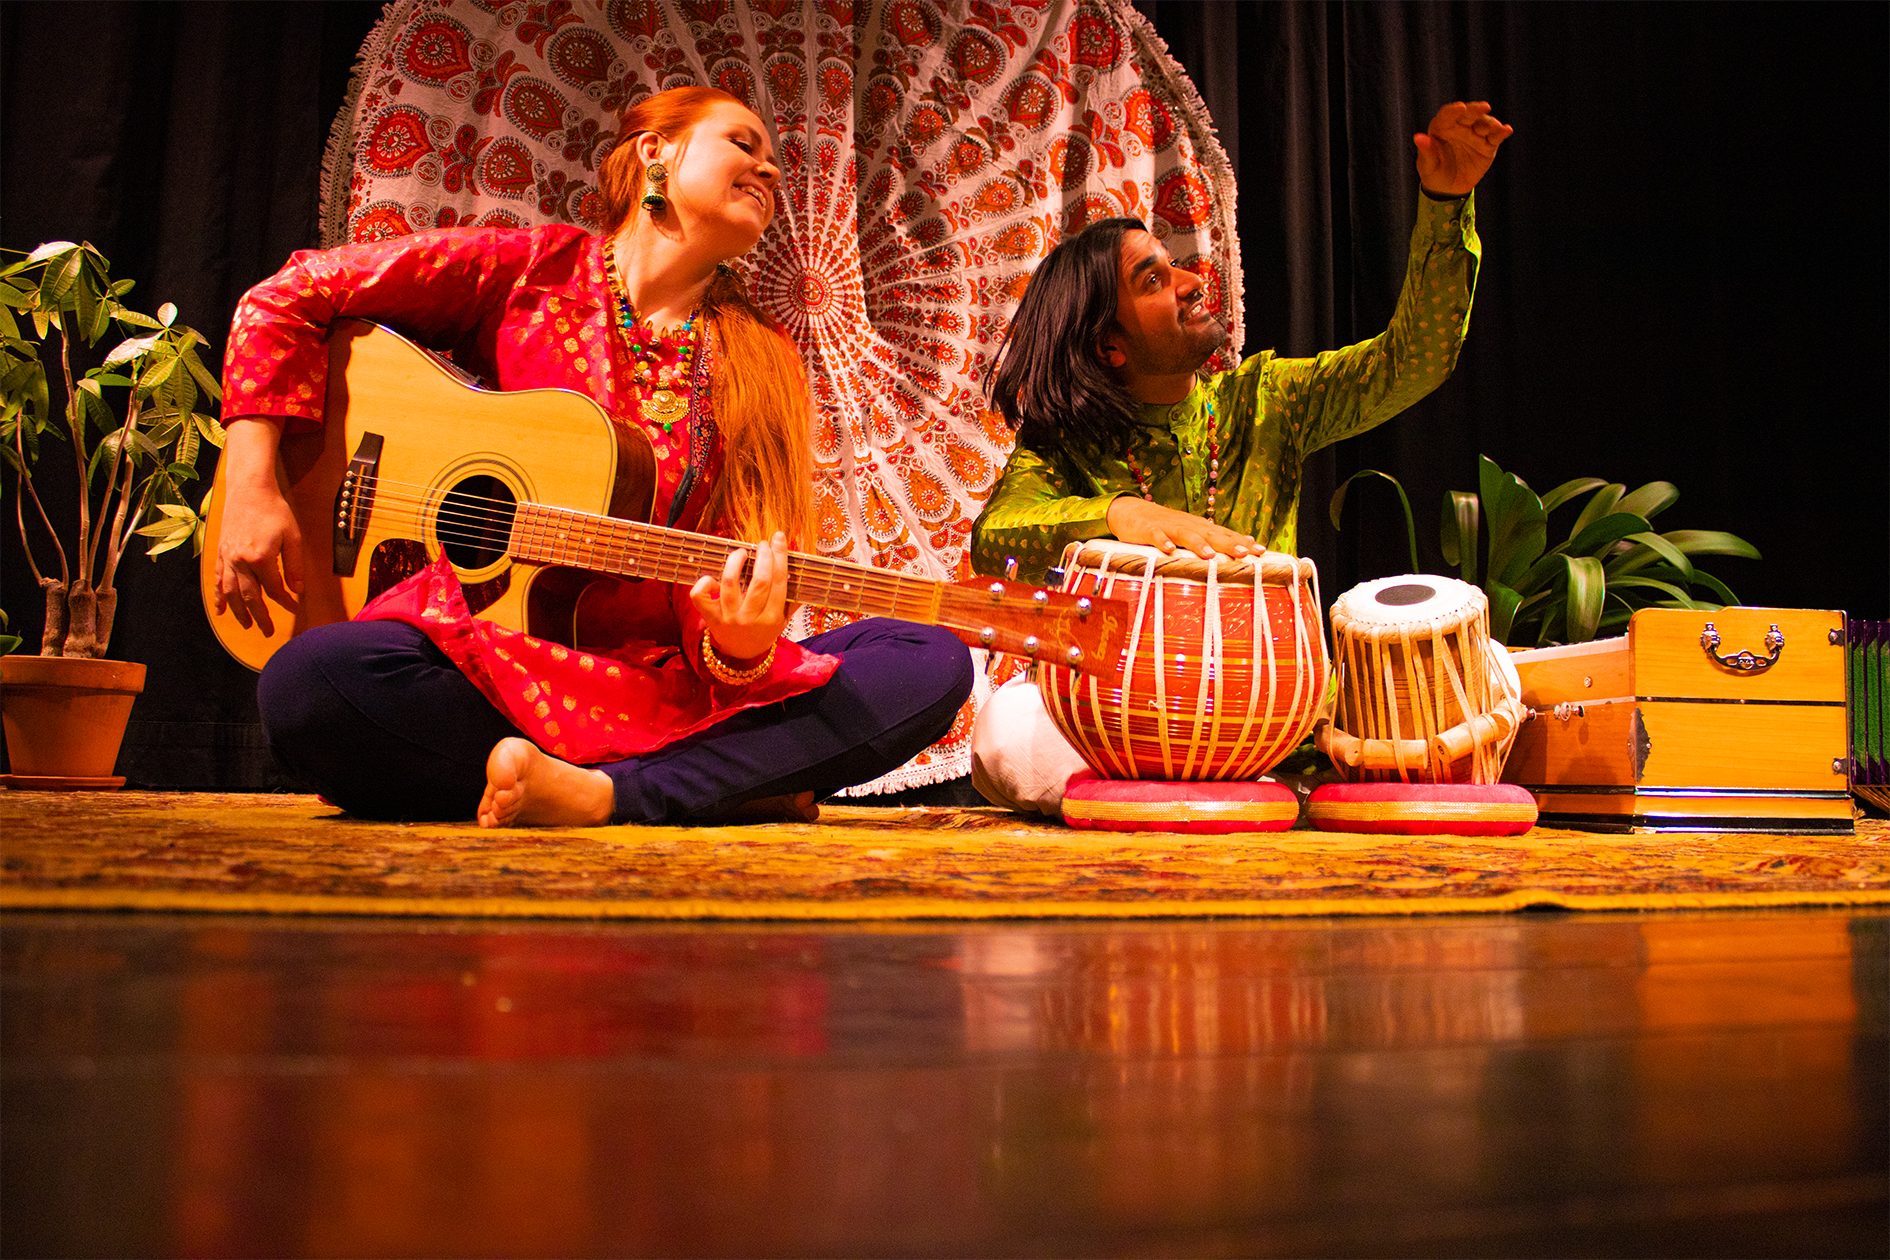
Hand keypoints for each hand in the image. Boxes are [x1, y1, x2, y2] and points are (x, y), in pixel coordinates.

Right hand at [212, 419, 302, 635]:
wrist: (249, 490)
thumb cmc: (275, 511)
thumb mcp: (293, 537)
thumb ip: (295, 566)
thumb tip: (298, 591)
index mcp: (261, 559)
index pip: (274, 589)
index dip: (285, 602)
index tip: (294, 608)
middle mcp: (240, 561)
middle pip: (249, 597)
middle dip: (259, 616)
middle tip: (267, 632)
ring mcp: (227, 558)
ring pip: (231, 592)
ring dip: (238, 612)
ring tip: (247, 626)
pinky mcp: (220, 553)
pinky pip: (218, 580)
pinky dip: (218, 597)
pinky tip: (220, 610)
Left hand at [689, 531, 788, 664]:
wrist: (741, 655)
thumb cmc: (764, 632)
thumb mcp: (783, 621)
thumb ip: (793, 599)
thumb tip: (803, 571)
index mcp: (772, 618)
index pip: (779, 582)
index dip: (780, 556)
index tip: (778, 538)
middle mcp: (751, 618)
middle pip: (759, 581)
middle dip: (763, 556)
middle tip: (762, 544)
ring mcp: (729, 617)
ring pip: (730, 582)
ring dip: (735, 562)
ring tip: (741, 553)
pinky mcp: (711, 617)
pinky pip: (701, 597)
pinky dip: (705, 583)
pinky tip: (714, 577)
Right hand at [1106, 496, 1258, 559]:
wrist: (1130, 511)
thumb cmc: (1165, 526)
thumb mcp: (1191, 531)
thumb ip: (1215, 538)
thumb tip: (1245, 544)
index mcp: (1199, 527)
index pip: (1224, 534)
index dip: (1241, 542)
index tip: (1260, 551)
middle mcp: (1187, 525)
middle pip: (1210, 534)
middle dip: (1228, 543)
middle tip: (1245, 553)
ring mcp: (1167, 526)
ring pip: (1185, 534)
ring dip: (1198, 544)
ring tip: (1210, 555)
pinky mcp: (1147, 530)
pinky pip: (1155, 536)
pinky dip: (1162, 541)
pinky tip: (1169, 549)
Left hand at [1414, 101, 1512, 196]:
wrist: (1448, 189)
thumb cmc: (1434, 173)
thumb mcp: (1427, 166)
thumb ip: (1426, 151)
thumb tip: (1418, 137)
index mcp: (1442, 127)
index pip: (1447, 115)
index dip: (1453, 110)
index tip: (1459, 107)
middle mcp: (1460, 126)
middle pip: (1468, 114)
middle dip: (1476, 110)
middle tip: (1484, 107)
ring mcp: (1475, 134)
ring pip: (1484, 124)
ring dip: (1490, 123)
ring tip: (1495, 127)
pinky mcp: (1488, 144)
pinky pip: (1496, 136)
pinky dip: (1502, 132)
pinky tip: (1507, 130)